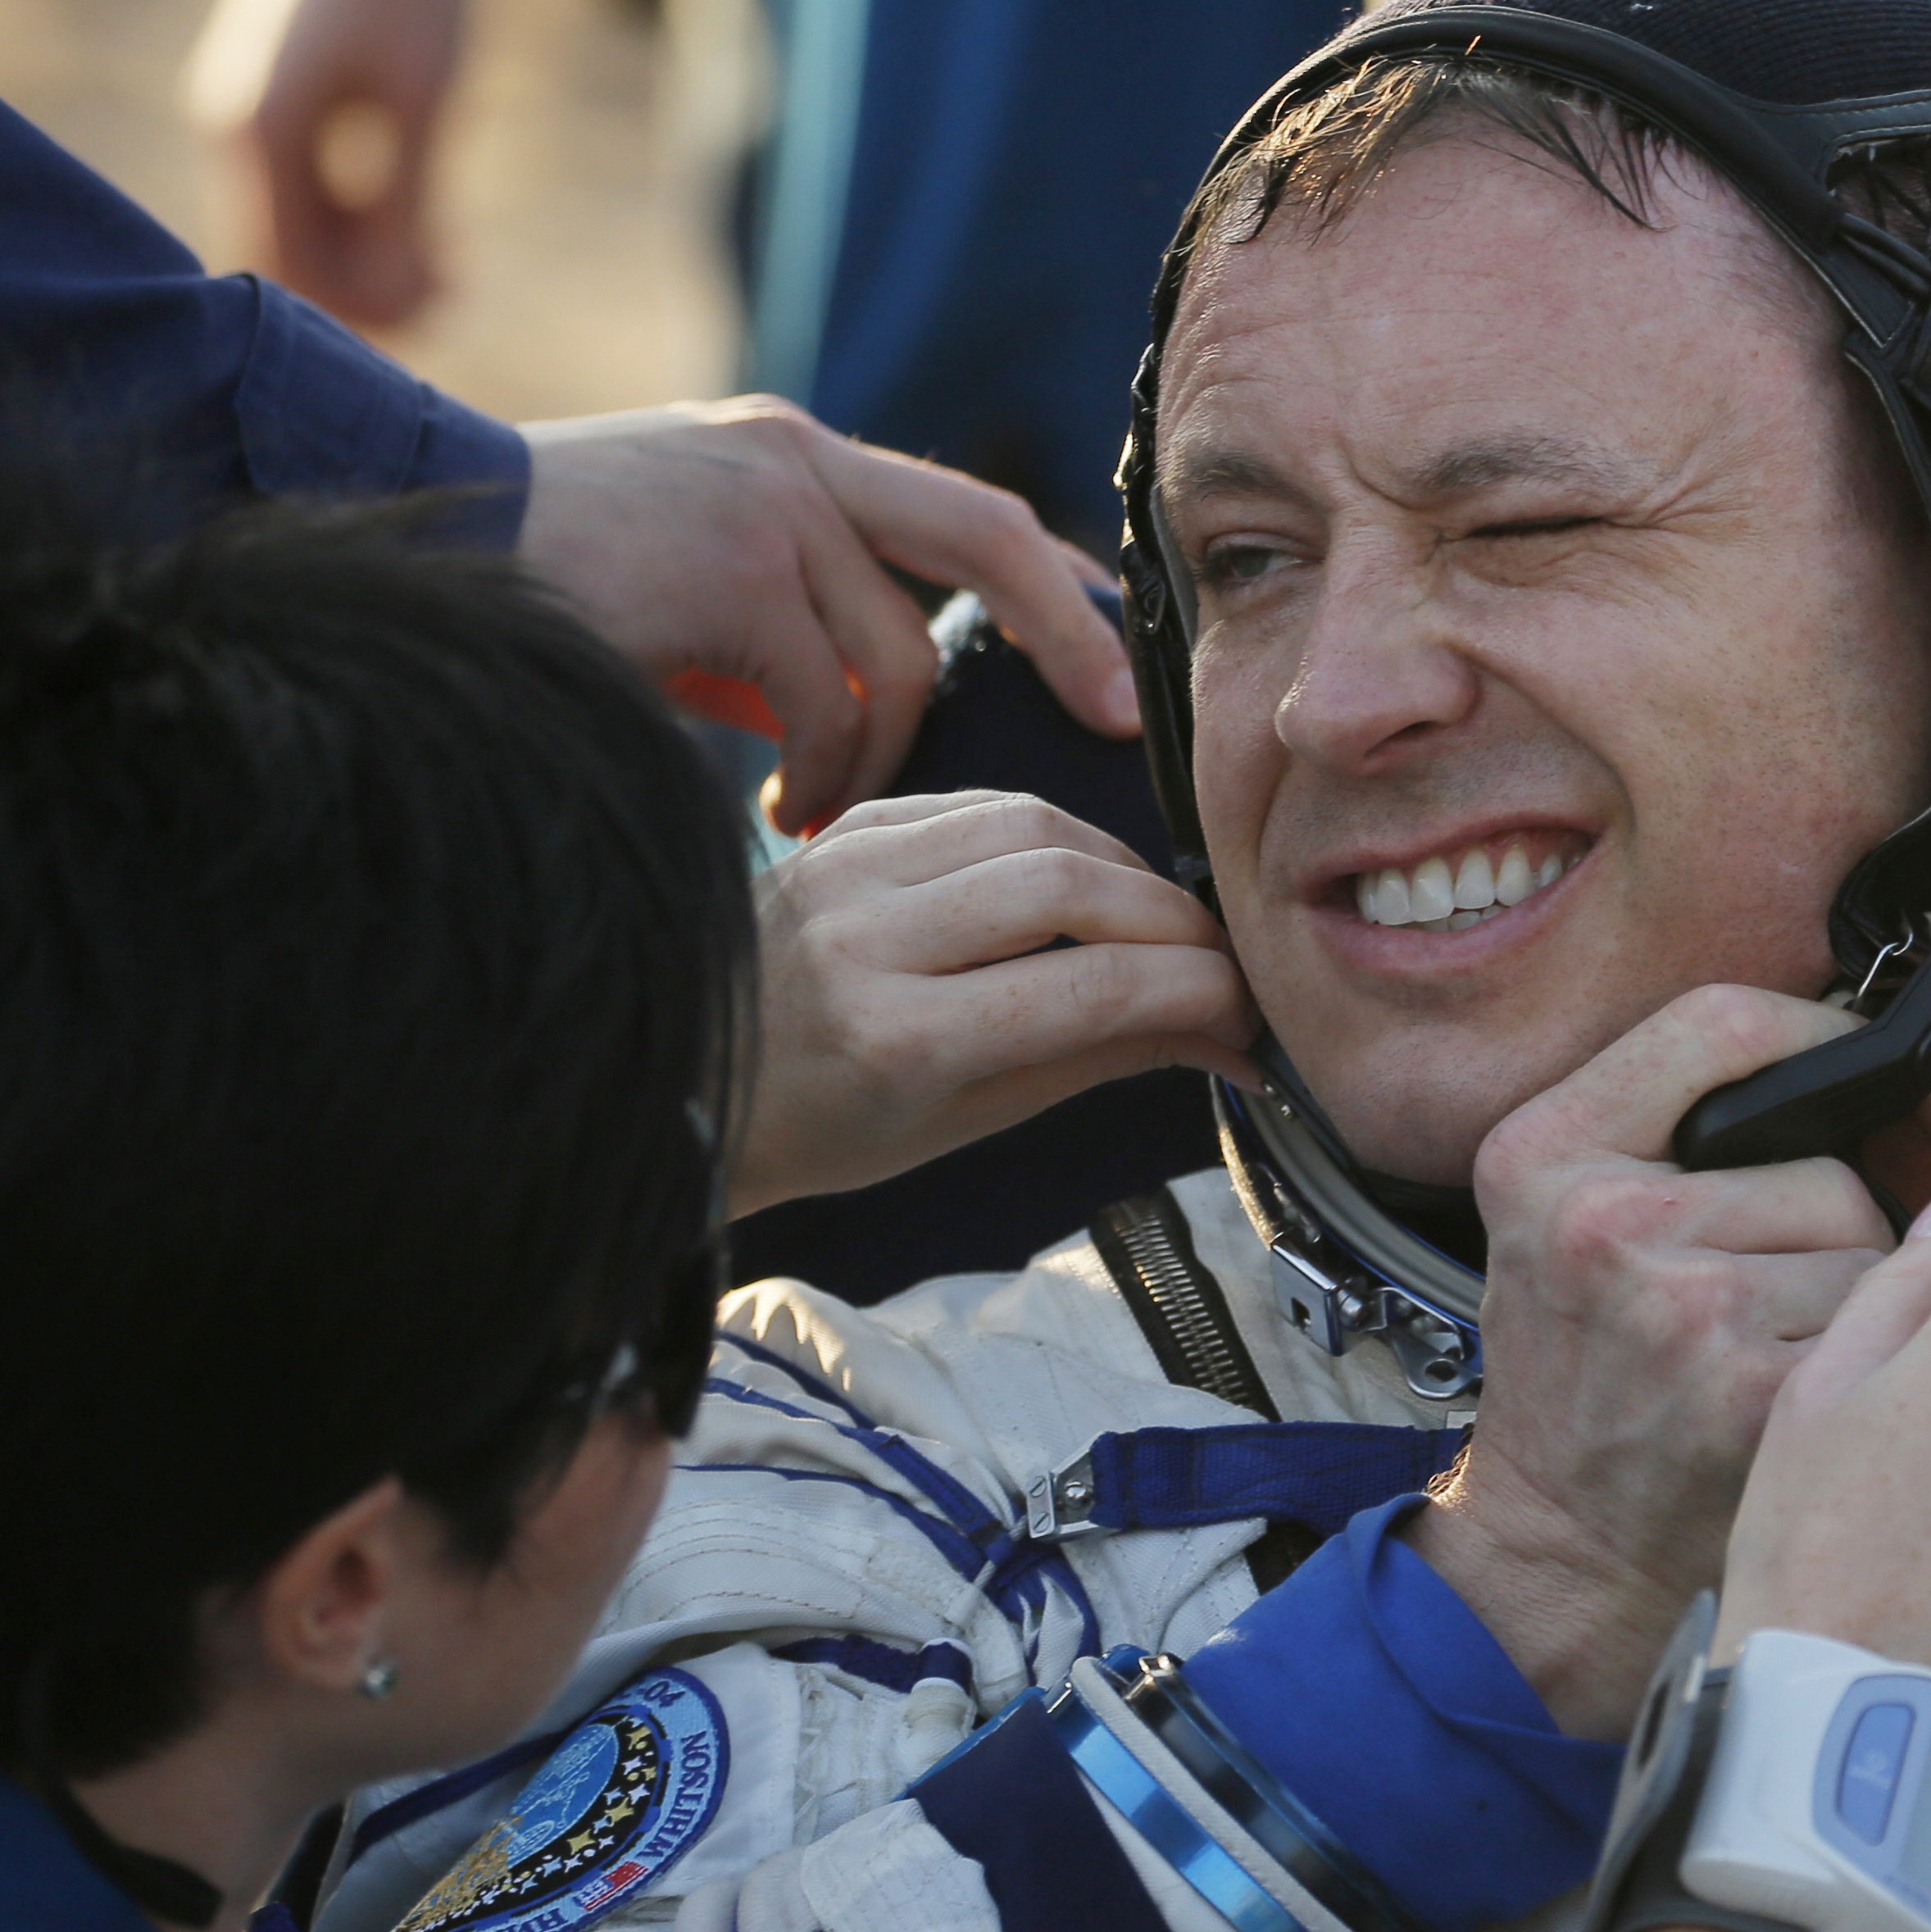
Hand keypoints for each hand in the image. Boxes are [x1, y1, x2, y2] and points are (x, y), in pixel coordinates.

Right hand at [187, 0, 464, 328]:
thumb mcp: (424, 101)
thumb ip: (403, 209)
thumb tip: (395, 304)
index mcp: (258, 132)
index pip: (293, 272)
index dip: (364, 311)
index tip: (443, 309)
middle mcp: (233, 126)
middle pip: (289, 259)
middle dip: (368, 290)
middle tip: (456, 292)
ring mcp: (245, 109)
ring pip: (298, 226)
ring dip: (367, 257)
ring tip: (451, 264)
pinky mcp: (271, 95)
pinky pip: (304, 185)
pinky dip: (357, 214)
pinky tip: (422, 221)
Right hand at [516, 402, 1141, 833]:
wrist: (408, 547)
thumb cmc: (544, 591)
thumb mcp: (689, 582)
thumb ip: (787, 613)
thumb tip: (876, 698)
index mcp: (794, 454)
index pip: (967, 508)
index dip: (1053, 585)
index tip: (1110, 665)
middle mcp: (795, 459)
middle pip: (987, 541)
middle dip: (1064, 643)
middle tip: (1112, 735)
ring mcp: (762, 505)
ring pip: (896, 656)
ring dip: (872, 757)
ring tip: (816, 812)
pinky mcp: (725, 569)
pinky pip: (820, 698)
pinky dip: (813, 772)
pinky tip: (773, 813)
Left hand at [728, 793, 1258, 1216]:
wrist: (689, 1081)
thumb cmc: (822, 1127)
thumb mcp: (962, 1124)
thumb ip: (1093, 1063)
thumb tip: (1218, 1037)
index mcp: (897, 1038)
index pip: (1087, 988)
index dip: (1192, 990)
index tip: (1241, 1009)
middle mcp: (867, 939)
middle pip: (1065, 883)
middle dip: (1168, 918)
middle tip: (1213, 960)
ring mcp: (846, 870)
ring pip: (1026, 822)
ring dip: (1115, 863)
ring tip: (1149, 918)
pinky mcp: (841, 829)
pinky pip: (971, 804)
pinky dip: (1041, 832)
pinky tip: (1069, 875)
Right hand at [1410, 986, 1895, 1740]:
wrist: (1564, 1548)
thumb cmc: (1579, 1378)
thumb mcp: (1559, 1218)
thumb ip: (1662, 1129)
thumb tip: (1842, 1054)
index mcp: (1541, 1151)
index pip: (1719, 1022)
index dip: (1811, 1033)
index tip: (1849, 1064)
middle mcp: (1601, 1218)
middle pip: (1820, 1153)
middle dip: (1836, 1208)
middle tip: (1775, 1278)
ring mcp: (1682, 1306)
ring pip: (1869, 1239)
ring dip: (1862, 1288)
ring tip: (1782, 1340)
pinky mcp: (1758, 1387)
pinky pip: (1884, 1324)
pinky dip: (1876, 1358)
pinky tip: (1815, 1394)